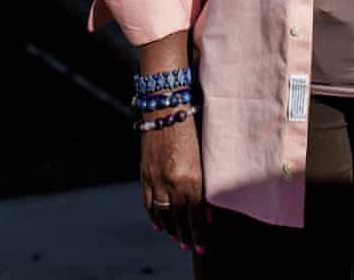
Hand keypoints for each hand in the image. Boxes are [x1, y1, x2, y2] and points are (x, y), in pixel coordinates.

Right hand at [141, 118, 208, 255]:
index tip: (203, 244)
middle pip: (179, 219)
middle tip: (192, 247)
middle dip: (186, 236)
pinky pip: (148, 204)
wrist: (165, 106)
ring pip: (163, 215)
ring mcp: (156, 180)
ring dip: (171, 230)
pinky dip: (154, 217)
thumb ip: (205, 178)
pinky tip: (160, 226)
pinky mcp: (145, 175)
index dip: (199, 232)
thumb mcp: (203, 152)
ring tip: (178, 240)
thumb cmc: (192, 124)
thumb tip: (208, 205)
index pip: (196, 214)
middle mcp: (173, 182)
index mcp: (192, 177)